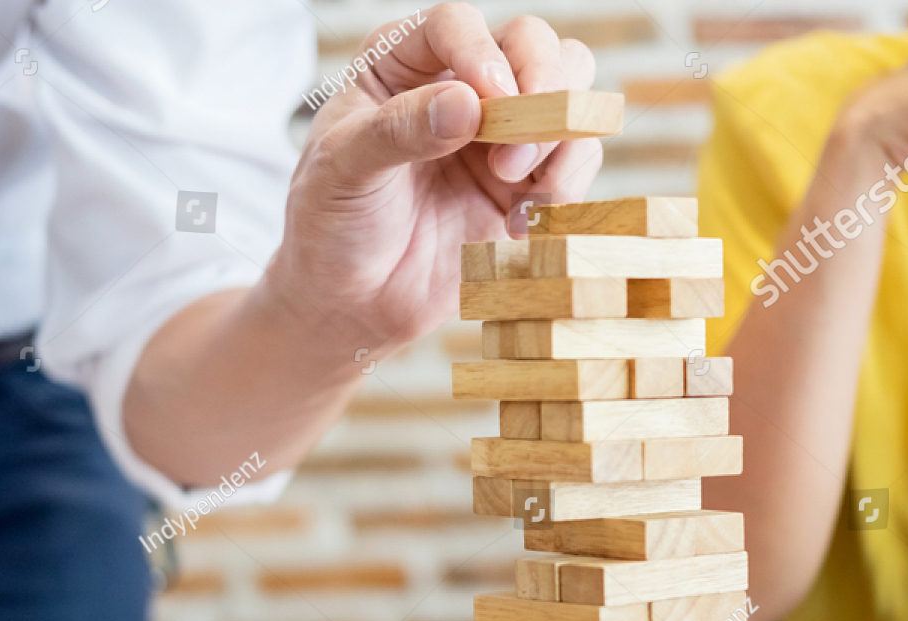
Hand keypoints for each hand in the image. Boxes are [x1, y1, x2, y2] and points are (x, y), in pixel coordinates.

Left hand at [267, 3, 601, 361]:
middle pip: (533, 46)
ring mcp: (499, 137)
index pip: (458, 27)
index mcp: (401, 65)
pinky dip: (566, 188)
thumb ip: (401, 131)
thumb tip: (468, 102)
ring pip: (569, 97)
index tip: (490, 102)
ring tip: (525, 194)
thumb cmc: (331, 226)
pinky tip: (522, 227)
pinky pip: (576, 163)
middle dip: (542, 91)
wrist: (351, 305)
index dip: (483, 54)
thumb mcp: (346, 171)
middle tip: (515, 156)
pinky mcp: (526, 187)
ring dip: (563, 139)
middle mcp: (458, 88)